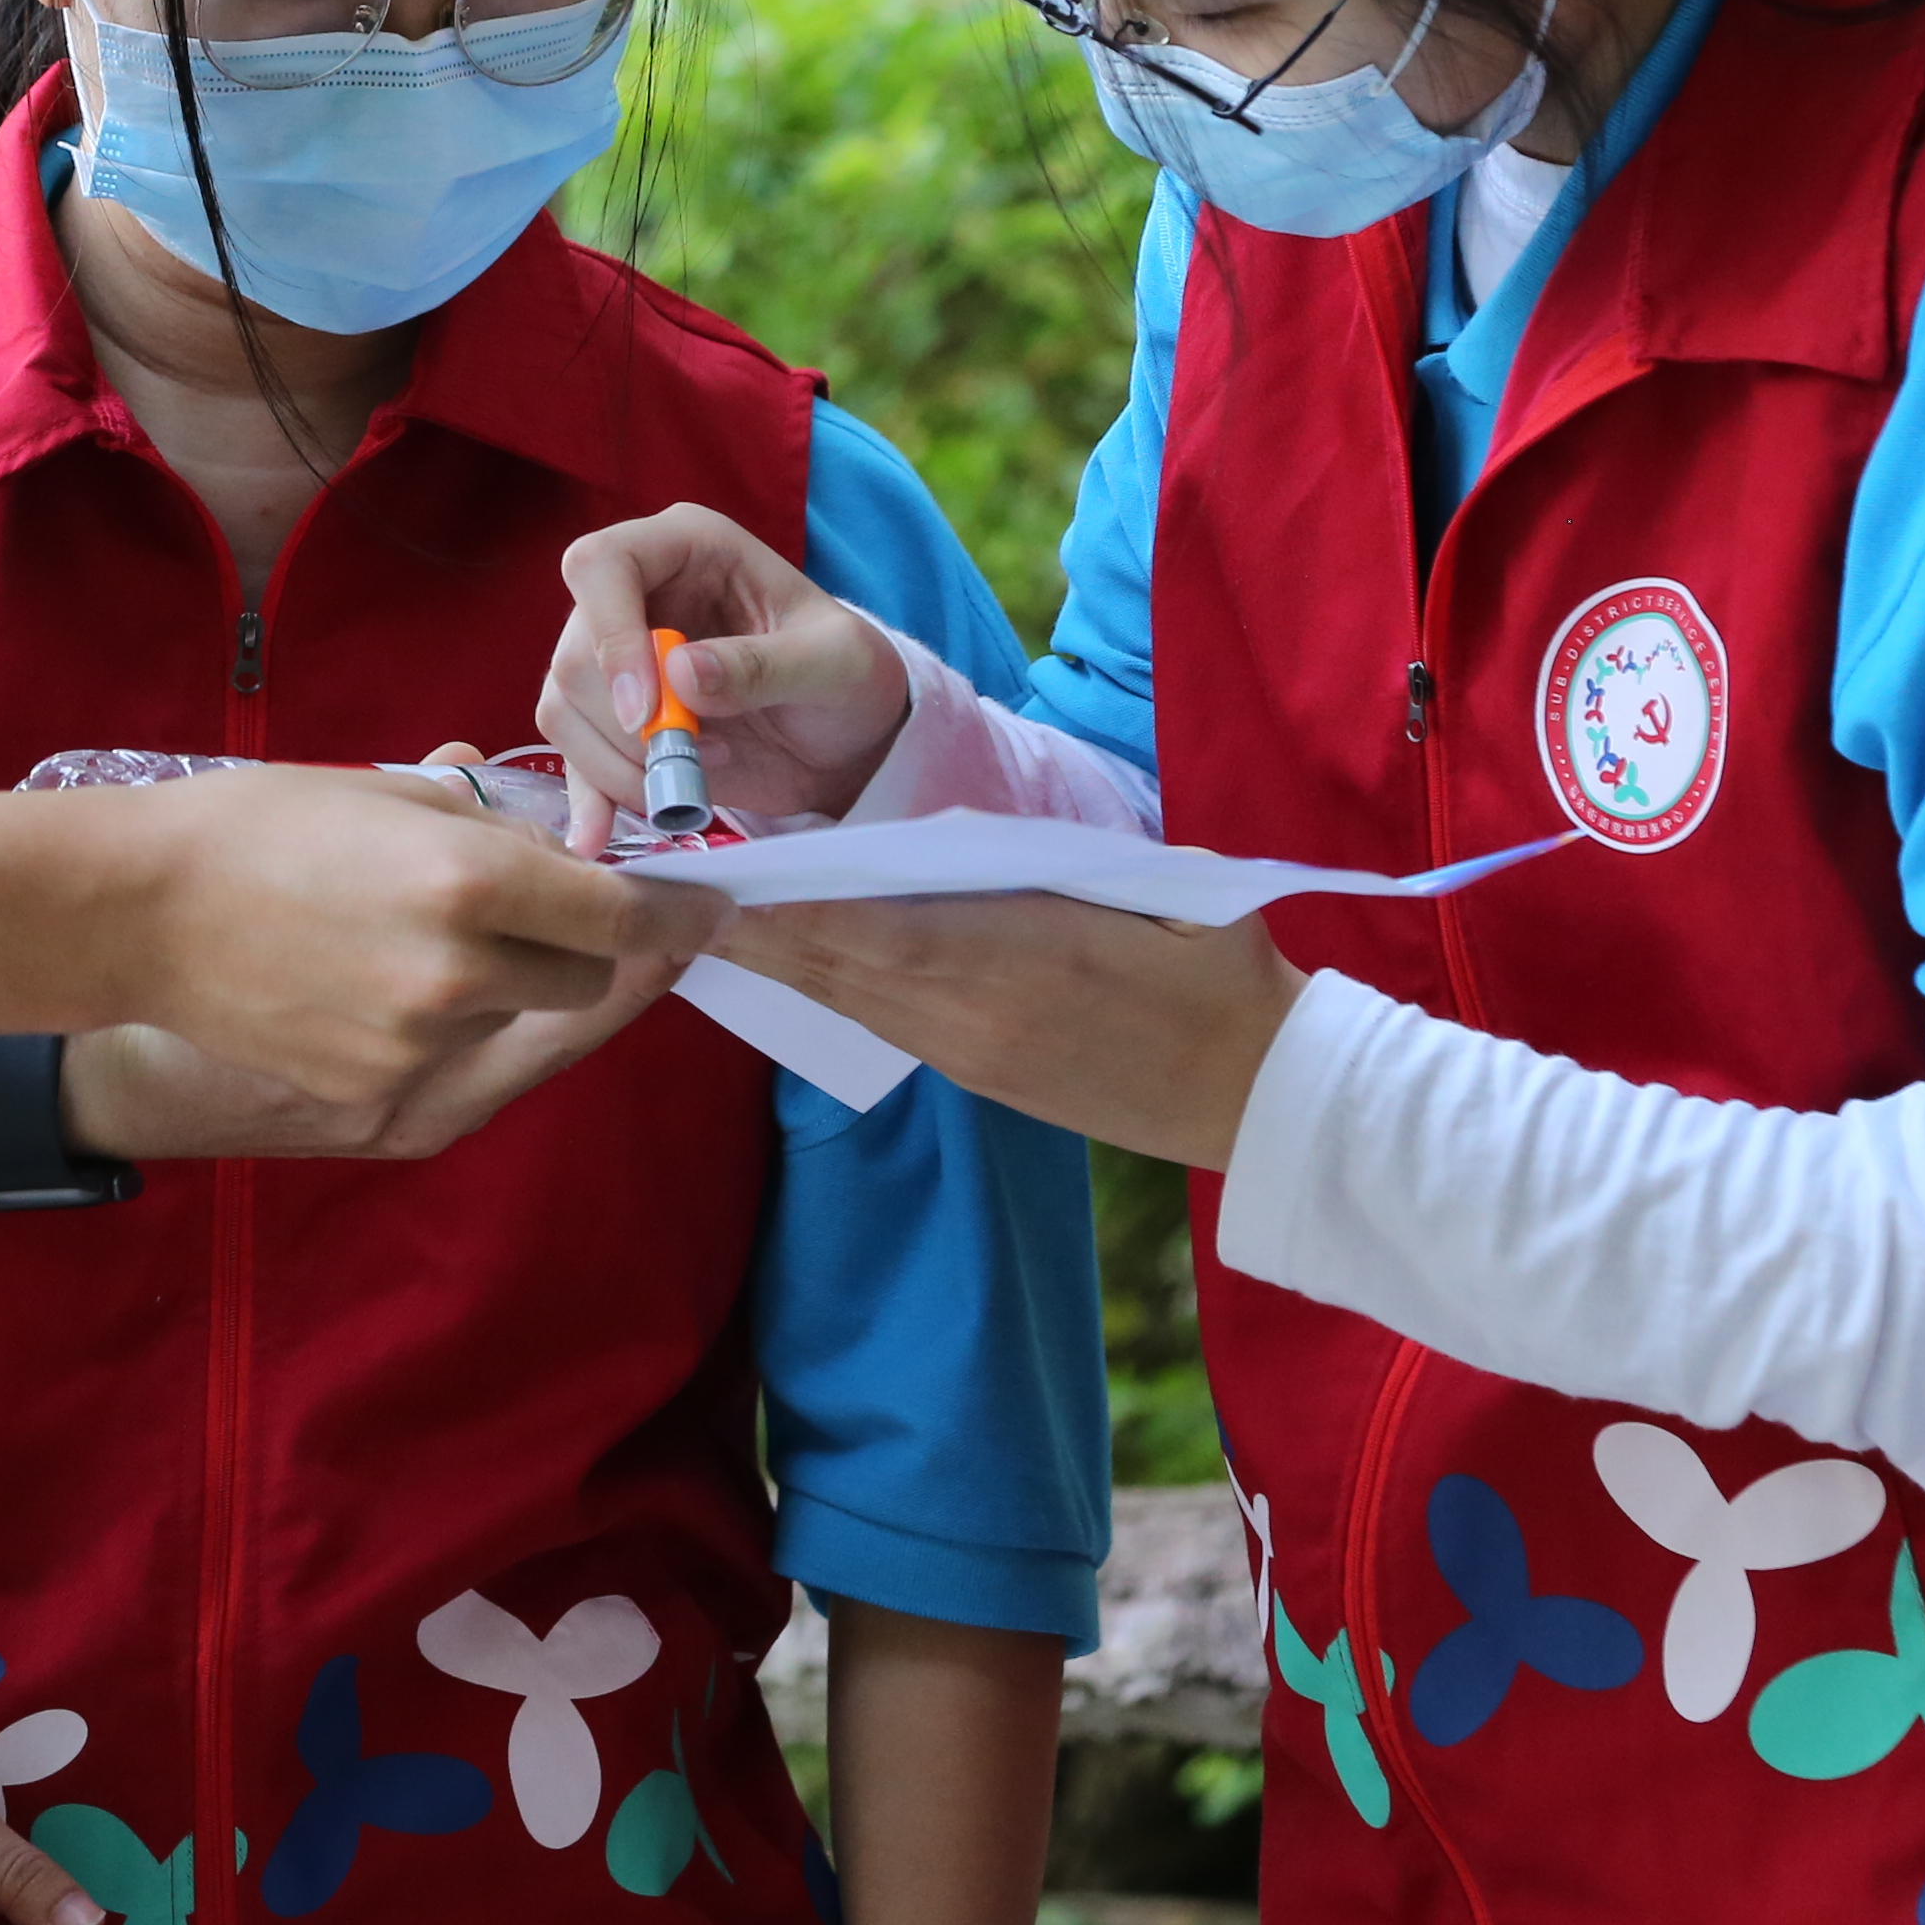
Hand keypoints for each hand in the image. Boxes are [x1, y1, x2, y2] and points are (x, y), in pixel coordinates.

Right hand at [101, 764, 727, 1117]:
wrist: (137, 912)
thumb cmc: (260, 827)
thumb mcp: (391, 795)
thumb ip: (496, 830)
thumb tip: (570, 855)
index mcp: (474, 883)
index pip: (622, 917)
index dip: (673, 913)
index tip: (701, 907)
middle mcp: (461, 973)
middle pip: (585, 980)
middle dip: (576, 946)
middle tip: (528, 907)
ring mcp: (419, 1044)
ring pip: (514, 1018)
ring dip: (499, 982)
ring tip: (412, 934)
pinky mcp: (377, 1092)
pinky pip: (448, 1054)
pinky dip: (435, 1020)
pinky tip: (365, 976)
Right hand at [538, 505, 918, 842]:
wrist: (846, 738)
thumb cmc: (849, 675)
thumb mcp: (835, 663)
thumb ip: (764, 664)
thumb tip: (680, 675)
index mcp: (685, 547)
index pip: (601, 565)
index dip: (610, 635)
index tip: (646, 711)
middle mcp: (635, 594)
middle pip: (575, 654)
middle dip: (629, 724)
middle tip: (707, 755)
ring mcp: (617, 660)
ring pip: (565, 709)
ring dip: (622, 764)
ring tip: (702, 778)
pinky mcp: (613, 723)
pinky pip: (574, 756)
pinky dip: (589, 798)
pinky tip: (600, 836)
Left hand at [720, 894, 1306, 1170]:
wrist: (1260, 1091)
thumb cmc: (1215, 967)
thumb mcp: (1138, 888)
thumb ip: (1042, 863)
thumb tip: (959, 834)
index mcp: (1009, 957)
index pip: (863, 925)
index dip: (778, 902)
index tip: (709, 871)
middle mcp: (970, 1015)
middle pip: (831, 966)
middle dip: (750, 929)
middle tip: (665, 887)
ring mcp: (972, 1055)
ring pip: (847, 1000)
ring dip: (780, 961)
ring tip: (705, 919)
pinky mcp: (983, 1078)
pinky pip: (883, 1025)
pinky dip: (832, 989)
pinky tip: (792, 964)